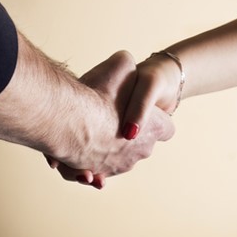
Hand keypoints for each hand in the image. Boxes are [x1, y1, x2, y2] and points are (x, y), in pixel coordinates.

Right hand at [49, 51, 174, 187]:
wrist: (69, 122)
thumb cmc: (99, 95)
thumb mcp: (120, 63)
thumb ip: (127, 63)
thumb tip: (124, 62)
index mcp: (155, 127)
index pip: (166, 128)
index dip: (155, 119)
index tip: (142, 113)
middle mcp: (142, 151)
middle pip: (140, 143)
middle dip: (126, 131)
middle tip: (108, 115)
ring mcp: (121, 166)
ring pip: (116, 155)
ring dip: (106, 145)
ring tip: (90, 128)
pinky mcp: (99, 173)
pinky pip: (97, 166)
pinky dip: (90, 158)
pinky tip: (80, 143)